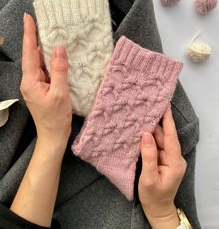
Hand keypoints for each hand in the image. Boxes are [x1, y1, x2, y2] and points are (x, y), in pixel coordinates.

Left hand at [20, 12, 71, 147]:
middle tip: (43, 21)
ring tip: (51, 34)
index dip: (29, 34)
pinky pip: (44, 70)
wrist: (53, 135)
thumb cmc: (56, 117)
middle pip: (32, 55)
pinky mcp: (41, 88)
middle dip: (36, 38)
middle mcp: (29, 81)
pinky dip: (50, 61)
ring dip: (44, 49)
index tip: (28, 18)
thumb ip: (59, 69)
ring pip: (39, 62)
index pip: (29, 52)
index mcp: (30, 81)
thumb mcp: (60, 92)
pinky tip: (57, 55)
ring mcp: (35, 84)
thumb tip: (59, 48)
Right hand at [138, 103, 186, 226]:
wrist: (157, 209)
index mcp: (175, 162)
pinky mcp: (163, 159)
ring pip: (160, 140)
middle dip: (155, 124)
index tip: (165, 106)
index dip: (168, 121)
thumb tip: (146, 134)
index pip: (172, 137)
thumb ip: (149, 156)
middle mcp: (174, 158)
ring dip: (150, 131)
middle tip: (144, 110)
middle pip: (164, 137)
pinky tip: (141, 132)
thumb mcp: (149, 177)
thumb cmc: (153, 196)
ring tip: (140, 119)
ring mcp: (169, 158)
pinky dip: (149, 139)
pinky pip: (156, 146)